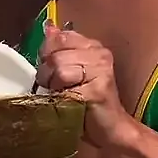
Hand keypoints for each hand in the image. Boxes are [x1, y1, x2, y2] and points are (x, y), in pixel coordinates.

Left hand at [35, 21, 134, 146]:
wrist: (110, 130)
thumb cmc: (88, 103)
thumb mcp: (71, 71)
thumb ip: (60, 49)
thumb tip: (48, 27)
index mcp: (93, 46)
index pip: (59, 38)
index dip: (48, 55)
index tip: (53, 72)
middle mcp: (100, 54)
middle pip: (56, 55)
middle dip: (47, 75)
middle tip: (57, 88)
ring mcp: (101, 71)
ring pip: (59, 70)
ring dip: (54, 88)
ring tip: (64, 96)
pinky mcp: (98, 90)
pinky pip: (66, 90)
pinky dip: (62, 100)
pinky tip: (71, 105)